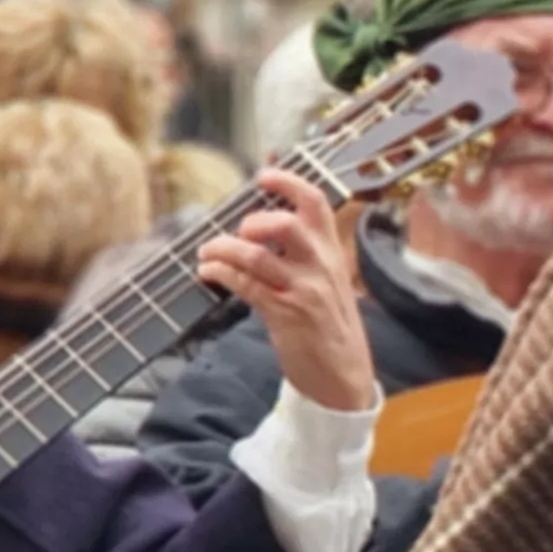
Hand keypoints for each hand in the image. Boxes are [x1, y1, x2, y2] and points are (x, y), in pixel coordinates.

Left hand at [196, 173, 377, 415]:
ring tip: (208, 252)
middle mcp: (321, 267)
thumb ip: (304, 251)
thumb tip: (266, 221)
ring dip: (224, 248)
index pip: (316, 204)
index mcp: (332, 253)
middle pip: (287, 225)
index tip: (262, 176)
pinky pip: (246, 286)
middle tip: (239, 230)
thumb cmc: (330, 324)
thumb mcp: (328, 281)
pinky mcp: (285, 315)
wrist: (344, 375)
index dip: (287, 182)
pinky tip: (208, 271)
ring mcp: (304, 291)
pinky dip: (220, 273)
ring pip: (257, 256)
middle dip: (253, 220)